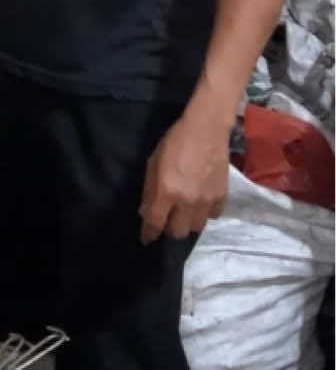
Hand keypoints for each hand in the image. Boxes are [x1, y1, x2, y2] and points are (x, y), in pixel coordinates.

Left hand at [139, 107, 230, 243]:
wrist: (205, 129)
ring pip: (196, 228)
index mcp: (167, 191)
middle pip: (178, 232)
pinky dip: (205, 213)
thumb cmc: (174, 143)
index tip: (146, 239)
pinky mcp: (222, 197)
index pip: (155, 223)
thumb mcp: (153, 164)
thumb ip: (149, 190)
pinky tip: (200, 202)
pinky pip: (212, 216)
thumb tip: (146, 212)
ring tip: (184, 212)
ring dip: (188, 223)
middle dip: (169, 229)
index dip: (149, 234)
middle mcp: (187, 201)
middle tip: (167, 220)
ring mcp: (206, 201)